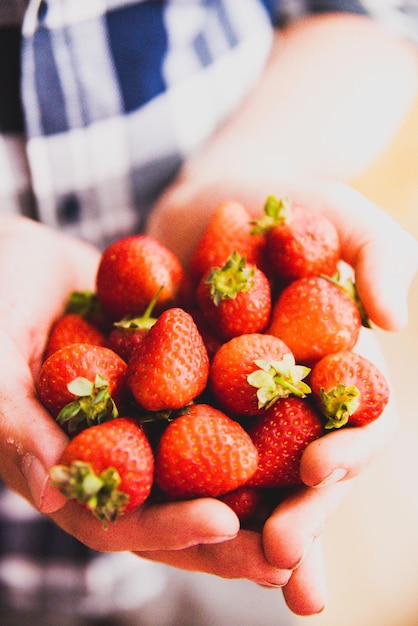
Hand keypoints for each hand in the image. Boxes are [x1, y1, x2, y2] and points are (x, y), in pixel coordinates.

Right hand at [0, 216, 291, 597]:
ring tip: (315, 492)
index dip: (167, 528)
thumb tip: (52, 491)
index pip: (120, 520)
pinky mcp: (174, 375)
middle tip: (289, 551)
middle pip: (177, 503)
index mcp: (71, 468)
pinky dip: (258, 405)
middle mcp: (118, 451)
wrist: (19, 257)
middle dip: (231, 532)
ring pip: (208, 458)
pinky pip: (217, 392)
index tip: (222, 523)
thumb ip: (15, 425)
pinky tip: (306, 407)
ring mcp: (148, 414)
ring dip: (259, 481)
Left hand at [147, 176, 417, 614]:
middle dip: (298, 516)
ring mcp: (238, 407)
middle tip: (277, 556)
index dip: (347, 453)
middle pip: (302, 471)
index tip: (321, 469)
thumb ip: (382, 256)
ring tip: (232, 565)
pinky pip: (177, 445)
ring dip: (241, 529)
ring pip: (246, 479)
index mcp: (339, 374)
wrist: (215, 200)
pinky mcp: (186, 398)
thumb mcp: (343, 215)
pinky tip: (154, 514)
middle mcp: (293, 403)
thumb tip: (394, 323)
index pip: (358, 427)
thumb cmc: (289, 205)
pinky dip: (171, 481)